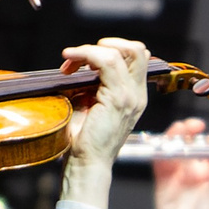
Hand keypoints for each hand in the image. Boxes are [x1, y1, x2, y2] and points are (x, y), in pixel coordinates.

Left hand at [58, 37, 152, 208]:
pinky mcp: (117, 99)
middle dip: (106, 44)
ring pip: (121, 52)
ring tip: (70, 59)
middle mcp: (137, 95)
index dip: (113, 50)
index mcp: (134, 97)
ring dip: (90, 49)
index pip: (137, 58)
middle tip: (80, 56)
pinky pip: (107, 62)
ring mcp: (130, 97)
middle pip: (137, 50)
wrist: (87, 165)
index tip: (85, 61)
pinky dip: (86, 54)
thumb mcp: (90, 106)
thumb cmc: (84, 141)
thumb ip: (92, 86)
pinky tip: (70, 59)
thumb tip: (78, 66)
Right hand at [153, 118, 208, 208]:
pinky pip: (159, 164)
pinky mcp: (161, 185)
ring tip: (184, 129)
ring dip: (178, 137)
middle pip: (192, 146)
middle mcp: (195, 173)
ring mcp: (177, 178)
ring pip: (175, 150)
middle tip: (198, 126)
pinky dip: (161, 152)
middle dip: (195, 133)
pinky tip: (168, 144)